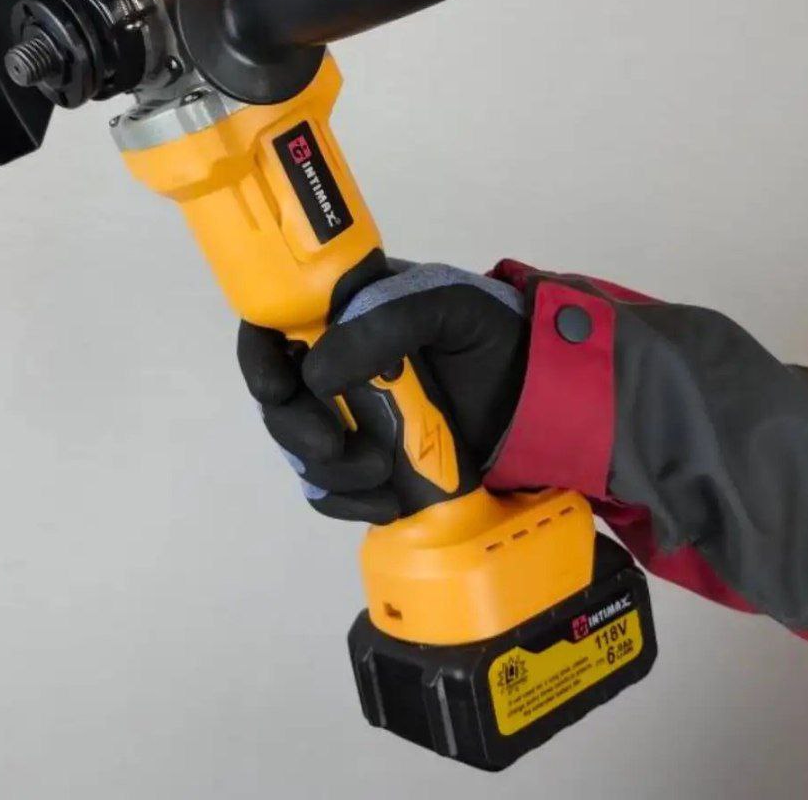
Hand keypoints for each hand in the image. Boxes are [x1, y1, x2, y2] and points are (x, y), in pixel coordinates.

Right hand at [237, 262, 527, 522]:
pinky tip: (385, 502)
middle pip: (278, 398)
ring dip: (326, 470)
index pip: (274, 325)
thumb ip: (385, 320)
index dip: (259, 357)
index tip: (276, 387)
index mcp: (343, 312)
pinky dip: (346, 502)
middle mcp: (336, 364)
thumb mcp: (448, 303)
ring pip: (299, 450)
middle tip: (332, 445)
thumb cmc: (494, 335)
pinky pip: (330, 491)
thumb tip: (315, 373)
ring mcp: (351, 419)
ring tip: (379, 472)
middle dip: (294, 428)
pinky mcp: (370, 464)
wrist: (548, 398)